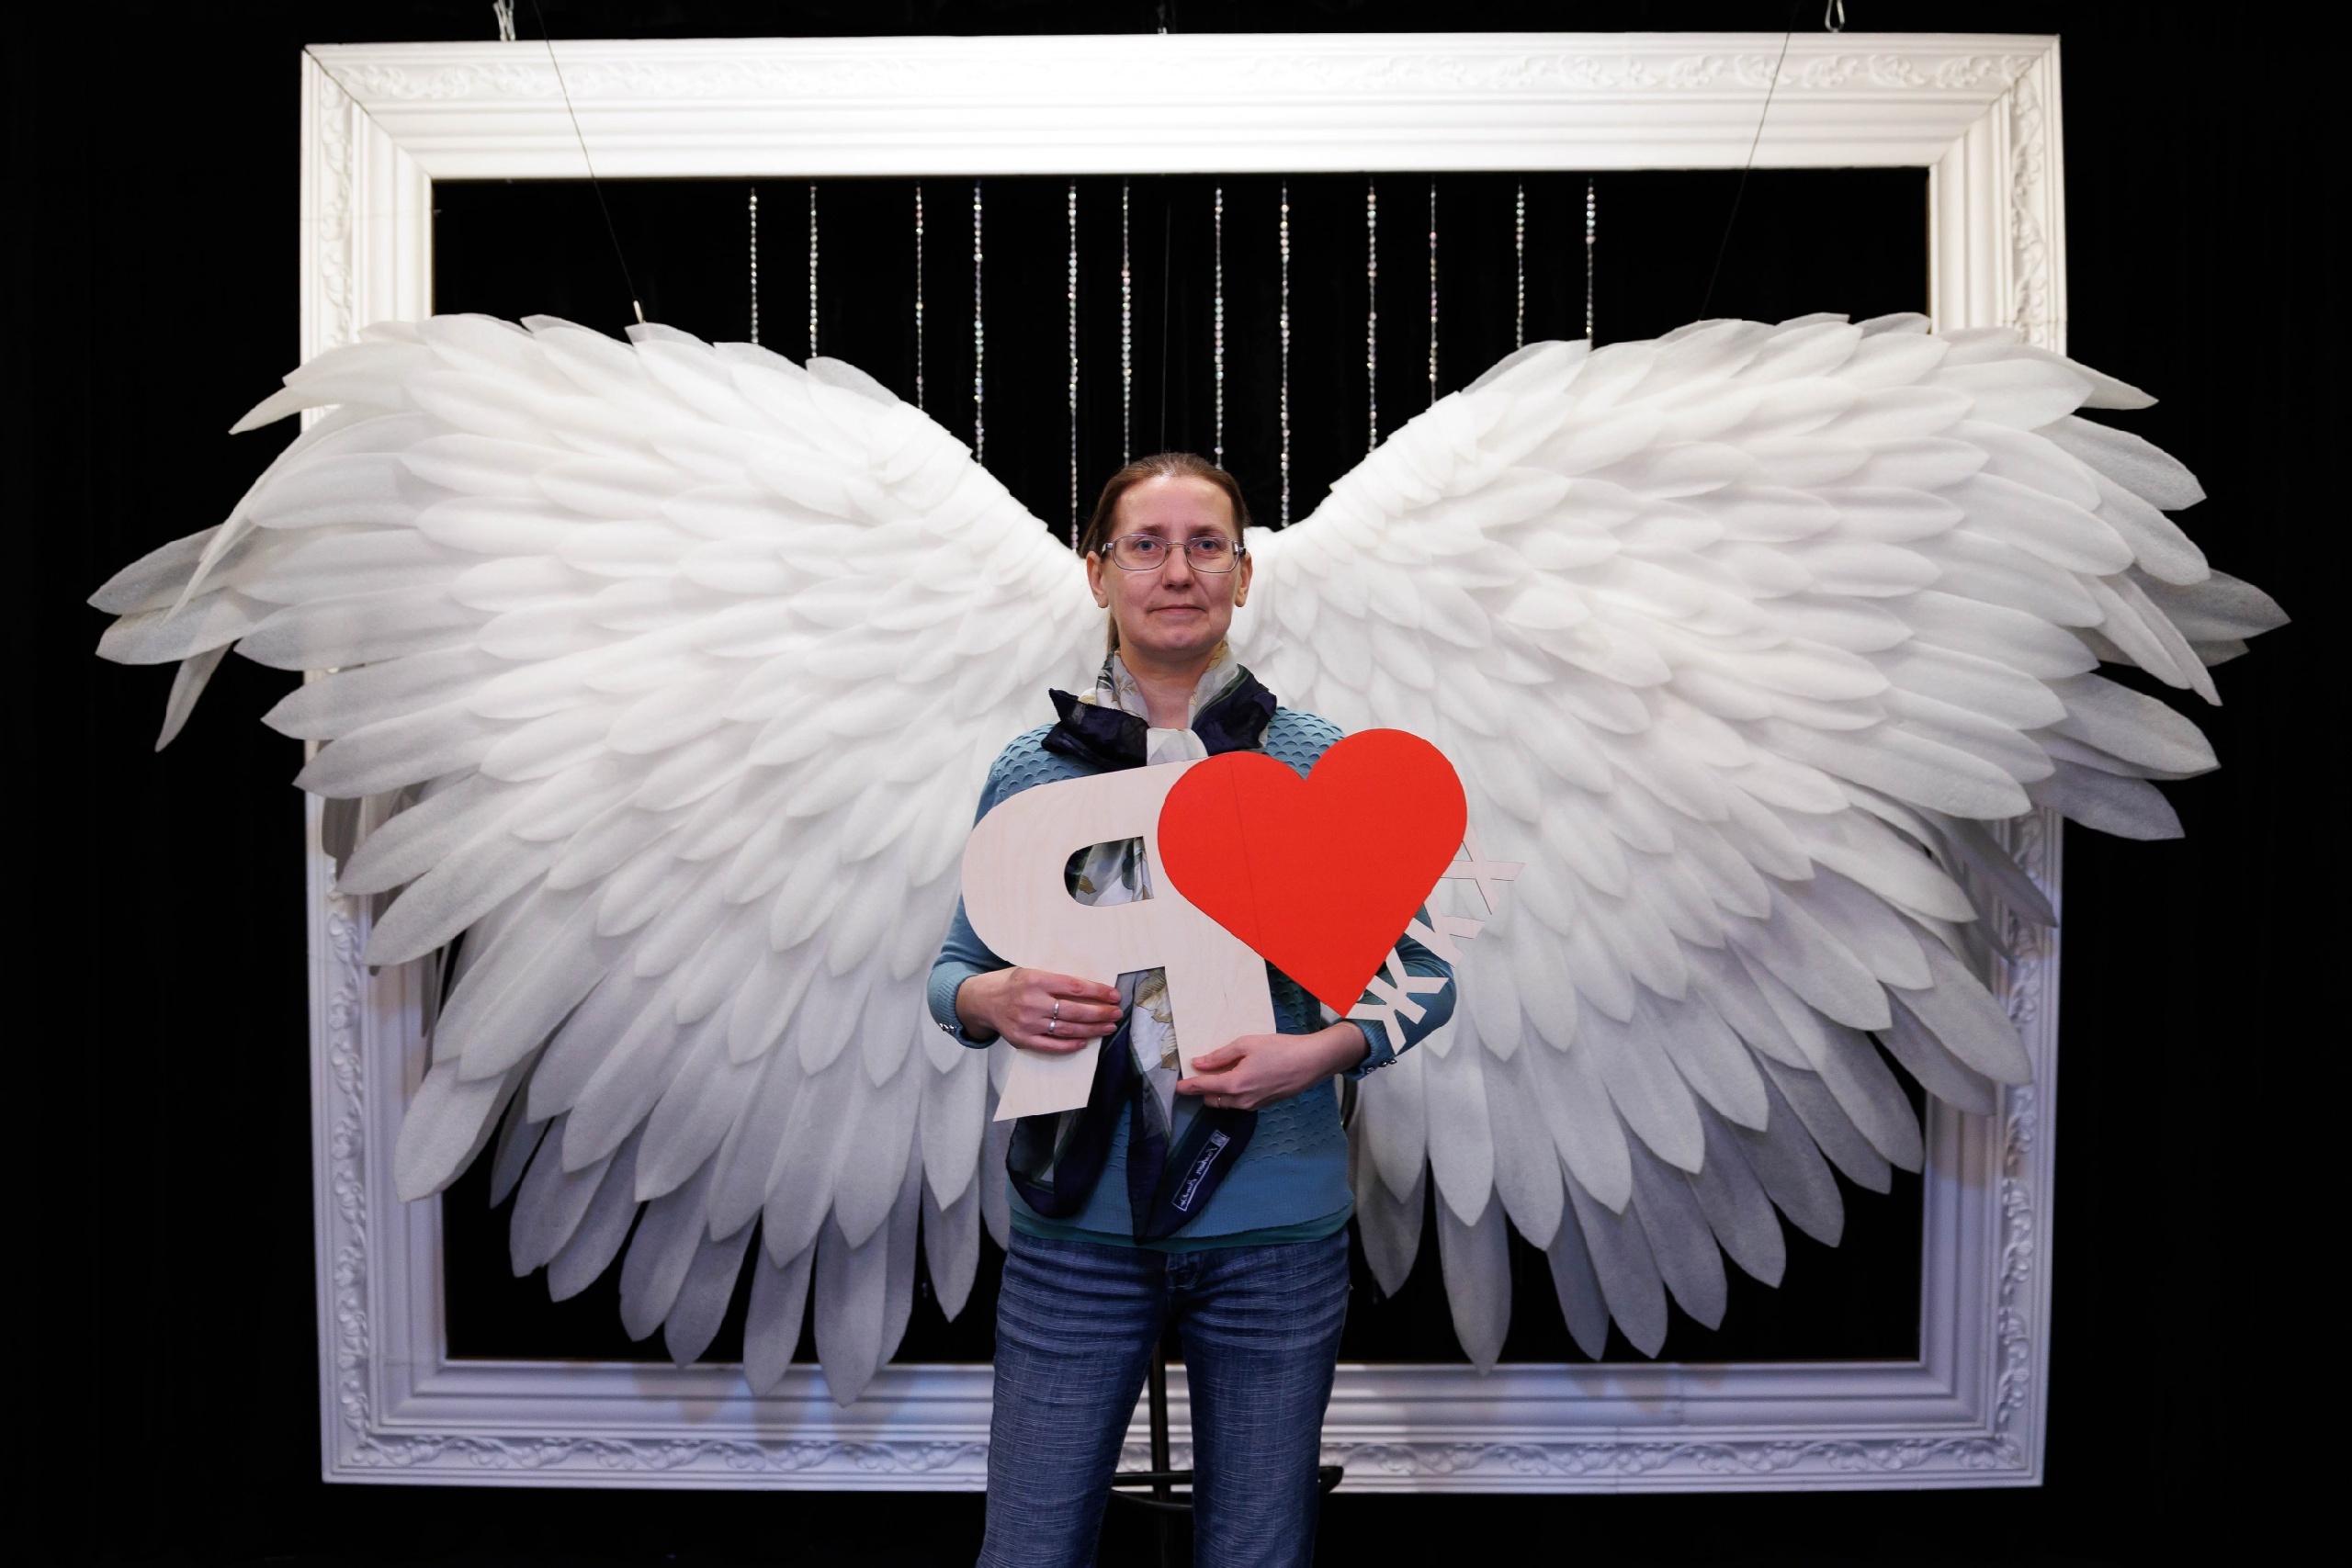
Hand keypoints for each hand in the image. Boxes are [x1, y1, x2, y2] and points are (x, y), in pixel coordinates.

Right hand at [955, 968, 1121, 1053]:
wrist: (982, 1001)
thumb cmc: (1012, 983)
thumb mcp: (1031, 971)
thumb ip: (1055, 979)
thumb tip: (1090, 988)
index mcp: (1035, 980)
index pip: (1075, 987)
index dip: (1098, 992)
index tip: (1114, 995)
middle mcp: (1031, 1002)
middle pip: (1074, 1011)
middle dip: (1100, 1012)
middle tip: (1117, 1012)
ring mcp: (1027, 1023)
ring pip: (1067, 1029)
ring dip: (1092, 1030)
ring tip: (1108, 1027)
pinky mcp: (1022, 1040)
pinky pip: (1051, 1045)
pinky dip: (1070, 1045)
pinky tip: (1085, 1042)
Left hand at [1175, 1023, 1368, 1111]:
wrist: (1310, 1063)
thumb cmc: (1279, 1049)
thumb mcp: (1246, 1044)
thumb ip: (1219, 1056)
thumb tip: (1198, 1063)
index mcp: (1234, 1084)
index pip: (1202, 1088)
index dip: (1186, 1087)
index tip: (1175, 1086)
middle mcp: (1241, 1100)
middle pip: (1211, 1099)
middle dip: (1202, 1090)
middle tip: (1200, 1073)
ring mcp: (1253, 1106)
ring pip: (1225, 1103)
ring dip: (1217, 1093)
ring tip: (1220, 1073)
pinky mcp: (1263, 1106)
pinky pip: (1239, 1103)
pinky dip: (1232, 1094)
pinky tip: (1239, 1078)